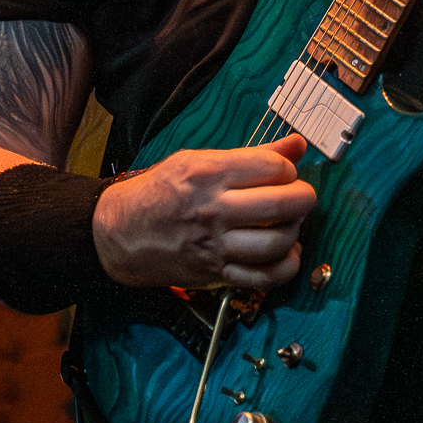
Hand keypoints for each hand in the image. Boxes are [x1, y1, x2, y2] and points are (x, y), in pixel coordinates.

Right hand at [92, 135, 315, 289]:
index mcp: (208, 174)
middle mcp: (213, 210)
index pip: (272, 169)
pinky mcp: (215, 273)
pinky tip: (285, 254)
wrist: (119, 233)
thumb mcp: (198, 160)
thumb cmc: (160, 192)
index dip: (288, 169)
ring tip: (289, 223)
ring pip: (276, 243)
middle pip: (281, 205)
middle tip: (300, 196)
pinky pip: (264, 278)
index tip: (284, 173)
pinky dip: (285, 267)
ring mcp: (214, 245)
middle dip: (303, 198)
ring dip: (294, 232)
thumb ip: (253, 154)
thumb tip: (297, 144)